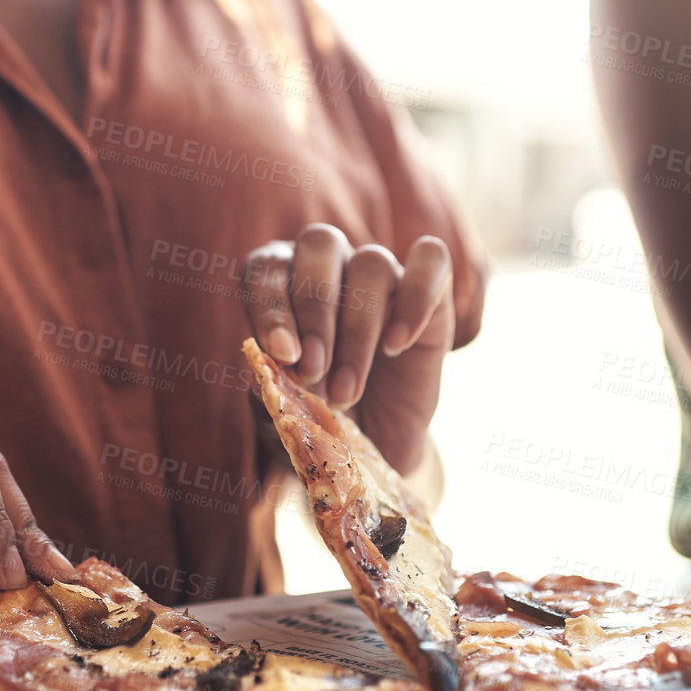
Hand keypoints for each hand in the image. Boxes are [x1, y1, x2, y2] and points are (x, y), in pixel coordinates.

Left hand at [241, 224, 456, 472]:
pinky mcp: (430, 290)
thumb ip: (266, 391)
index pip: (267, 268)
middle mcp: (329, 264)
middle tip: (313, 372)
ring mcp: (382, 273)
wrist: (373, 445)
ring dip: (357, 330)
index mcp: (280, 280)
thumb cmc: (316, 419)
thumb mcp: (283, 415)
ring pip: (372, 262)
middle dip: (314, 311)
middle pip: (320, 245)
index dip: (272, 306)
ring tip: (345, 391)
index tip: (282, 354)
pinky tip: (397, 345)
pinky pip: (430, 261)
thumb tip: (260, 367)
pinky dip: (416, 297)